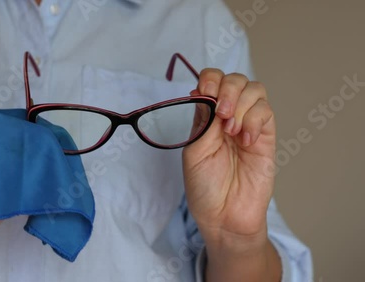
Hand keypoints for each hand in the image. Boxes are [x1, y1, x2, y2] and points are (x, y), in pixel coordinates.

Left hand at [183, 69, 275, 247]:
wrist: (224, 216)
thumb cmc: (204, 187)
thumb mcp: (194, 151)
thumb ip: (203, 121)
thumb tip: (204, 92)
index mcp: (207, 117)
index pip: (212, 81)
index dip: (211, 79)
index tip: (205, 92)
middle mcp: (228, 117)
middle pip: (236, 80)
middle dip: (228, 90)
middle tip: (222, 113)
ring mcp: (248, 126)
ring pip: (255, 91)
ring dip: (241, 105)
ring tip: (232, 131)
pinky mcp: (265, 138)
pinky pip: (266, 113)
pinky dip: (254, 120)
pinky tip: (245, 141)